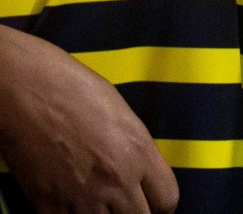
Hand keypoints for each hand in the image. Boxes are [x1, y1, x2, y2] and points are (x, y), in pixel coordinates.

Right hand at [0, 27, 177, 212]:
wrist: (25, 89)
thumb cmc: (74, 90)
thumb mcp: (122, 116)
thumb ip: (137, 151)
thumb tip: (141, 175)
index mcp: (139, 151)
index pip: (168, 200)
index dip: (159, 203)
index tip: (149, 199)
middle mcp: (116, 179)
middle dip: (135, 213)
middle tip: (124, 205)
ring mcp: (81, 195)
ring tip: (97, 205)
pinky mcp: (47, 204)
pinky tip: (71, 206)